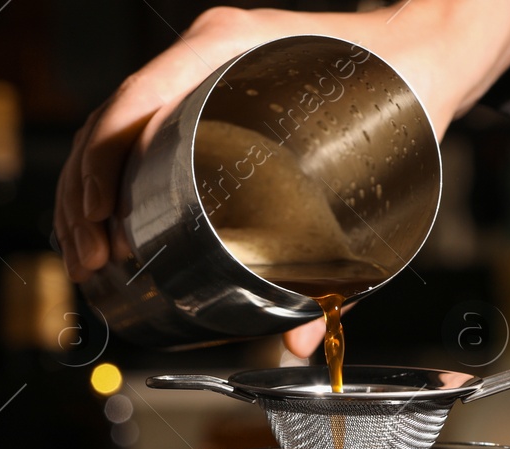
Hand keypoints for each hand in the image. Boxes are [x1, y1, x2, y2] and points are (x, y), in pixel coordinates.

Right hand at [55, 1, 509, 292]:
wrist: (424, 49)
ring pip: (113, 126)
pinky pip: (137, 128)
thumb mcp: (376, 167)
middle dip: (85, 194)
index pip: (137, 100)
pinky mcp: (202, 94)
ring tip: (88, 252)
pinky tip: (104, 219)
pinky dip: (111, 174)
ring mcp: (198, 70)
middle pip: (110, 119)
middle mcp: (203, 53)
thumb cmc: (402, 88)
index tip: (103, 224)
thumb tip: (304, 340)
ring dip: (87, 188)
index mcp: (229, 47)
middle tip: (91, 259)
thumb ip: (347, 267)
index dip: (104, 165)